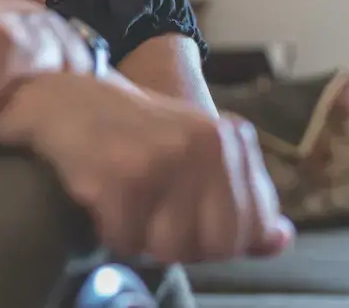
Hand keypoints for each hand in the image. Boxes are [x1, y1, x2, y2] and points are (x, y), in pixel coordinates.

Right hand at [10, 73, 293, 263]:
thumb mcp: (197, 153)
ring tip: (127, 201)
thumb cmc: (135, 134)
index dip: (220, 239)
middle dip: (182, 243)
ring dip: (142, 238)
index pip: (253, 226)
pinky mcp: (123, 175)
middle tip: (153, 215)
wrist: (67, 99)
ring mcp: (166, 158)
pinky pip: (126, 240)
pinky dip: (110, 230)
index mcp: (231, 139)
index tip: (190, 218)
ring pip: (170, 249)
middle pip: (216, 246)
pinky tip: (102, 197)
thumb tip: (280, 240)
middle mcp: (206, 145)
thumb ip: (241, 197)